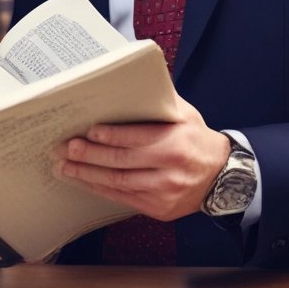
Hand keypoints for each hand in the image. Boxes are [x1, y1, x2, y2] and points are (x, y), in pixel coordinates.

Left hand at [52, 94, 230, 220]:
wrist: (223, 177)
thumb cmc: (197, 139)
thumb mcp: (185, 114)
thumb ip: (159, 101)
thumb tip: (133, 78)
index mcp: (175, 143)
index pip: (136, 139)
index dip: (110, 136)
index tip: (88, 132)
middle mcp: (169, 170)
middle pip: (121, 163)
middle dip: (89, 156)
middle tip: (66, 148)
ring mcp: (163, 193)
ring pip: (119, 183)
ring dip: (88, 175)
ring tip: (65, 167)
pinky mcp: (158, 209)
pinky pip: (124, 199)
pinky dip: (101, 190)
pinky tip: (85, 182)